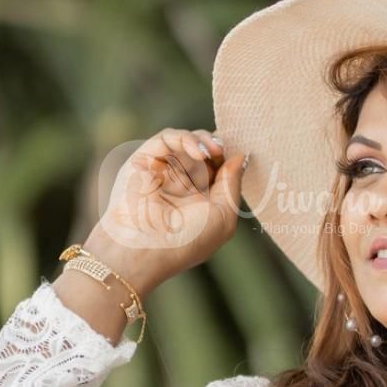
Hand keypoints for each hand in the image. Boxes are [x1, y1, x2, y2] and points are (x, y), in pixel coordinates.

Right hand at [87, 127, 246, 291]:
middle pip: (204, 150)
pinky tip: (199, 153)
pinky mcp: (145, 159)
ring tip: (214, 151)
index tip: (239, 155)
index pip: (217, 168)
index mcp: (198, 197)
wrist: (146, 248)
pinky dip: (186, 139)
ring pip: (186, 140)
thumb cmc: (186, 240)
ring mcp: (162, 170)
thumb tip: (240, 157)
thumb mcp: (223, 217)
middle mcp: (180, 182)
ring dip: (204, 140)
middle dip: (218, 146)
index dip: (229, 159)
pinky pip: (167, 138)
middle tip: (225, 150)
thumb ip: (232, 185)